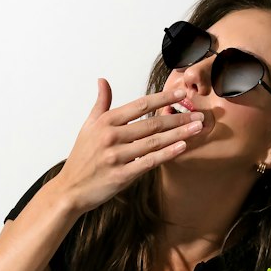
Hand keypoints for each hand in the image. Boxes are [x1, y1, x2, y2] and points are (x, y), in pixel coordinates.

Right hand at [50, 78, 207, 214]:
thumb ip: (100, 103)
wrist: (71, 189)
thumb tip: (102, 81)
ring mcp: (117, 156)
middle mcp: (111, 137)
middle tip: (198, 113)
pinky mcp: (121, 175)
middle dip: (178, 117)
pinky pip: (149, 162)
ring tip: (197, 127)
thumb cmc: (82, 158)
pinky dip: (167, 154)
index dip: (163, 98)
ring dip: (178, 134)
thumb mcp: (88, 126)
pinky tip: (182, 147)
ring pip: (154, 142)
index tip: (181, 93)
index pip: (140, 105)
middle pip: (151, 123)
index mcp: (105, 122)